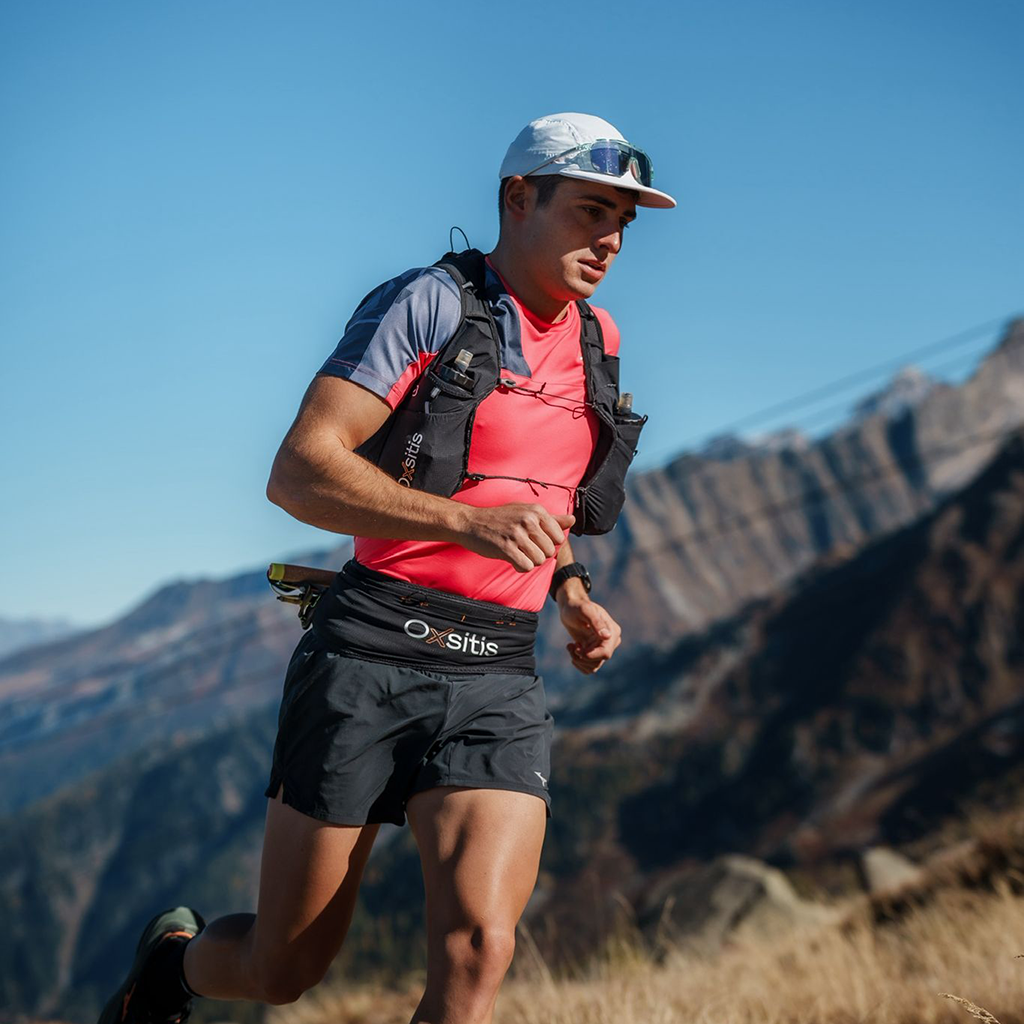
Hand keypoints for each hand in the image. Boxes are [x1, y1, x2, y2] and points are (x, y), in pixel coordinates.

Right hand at [456, 503, 573, 571]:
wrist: (471, 522)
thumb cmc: (500, 518)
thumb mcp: (526, 512)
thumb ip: (552, 519)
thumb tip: (573, 520)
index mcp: (536, 511)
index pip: (559, 538)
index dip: (548, 544)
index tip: (534, 540)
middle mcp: (528, 520)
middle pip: (549, 551)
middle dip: (538, 554)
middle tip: (523, 548)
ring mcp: (517, 534)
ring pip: (539, 561)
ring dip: (529, 561)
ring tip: (518, 553)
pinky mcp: (506, 548)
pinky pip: (526, 567)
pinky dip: (520, 567)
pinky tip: (512, 559)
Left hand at [559, 593, 620, 673]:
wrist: (570, 608)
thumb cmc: (577, 606)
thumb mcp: (585, 610)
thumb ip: (596, 622)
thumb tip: (607, 636)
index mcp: (613, 631)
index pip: (605, 653)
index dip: (590, 655)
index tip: (577, 648)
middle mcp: (611, 641)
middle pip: (598, 661)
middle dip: (582, 657)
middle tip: (573, 646)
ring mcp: (604, 648)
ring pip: (593, 666)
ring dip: (578, 660)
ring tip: (571, 646)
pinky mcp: (595, 653)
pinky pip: (589, 667)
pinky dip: (578, 662)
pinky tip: (573, 649)